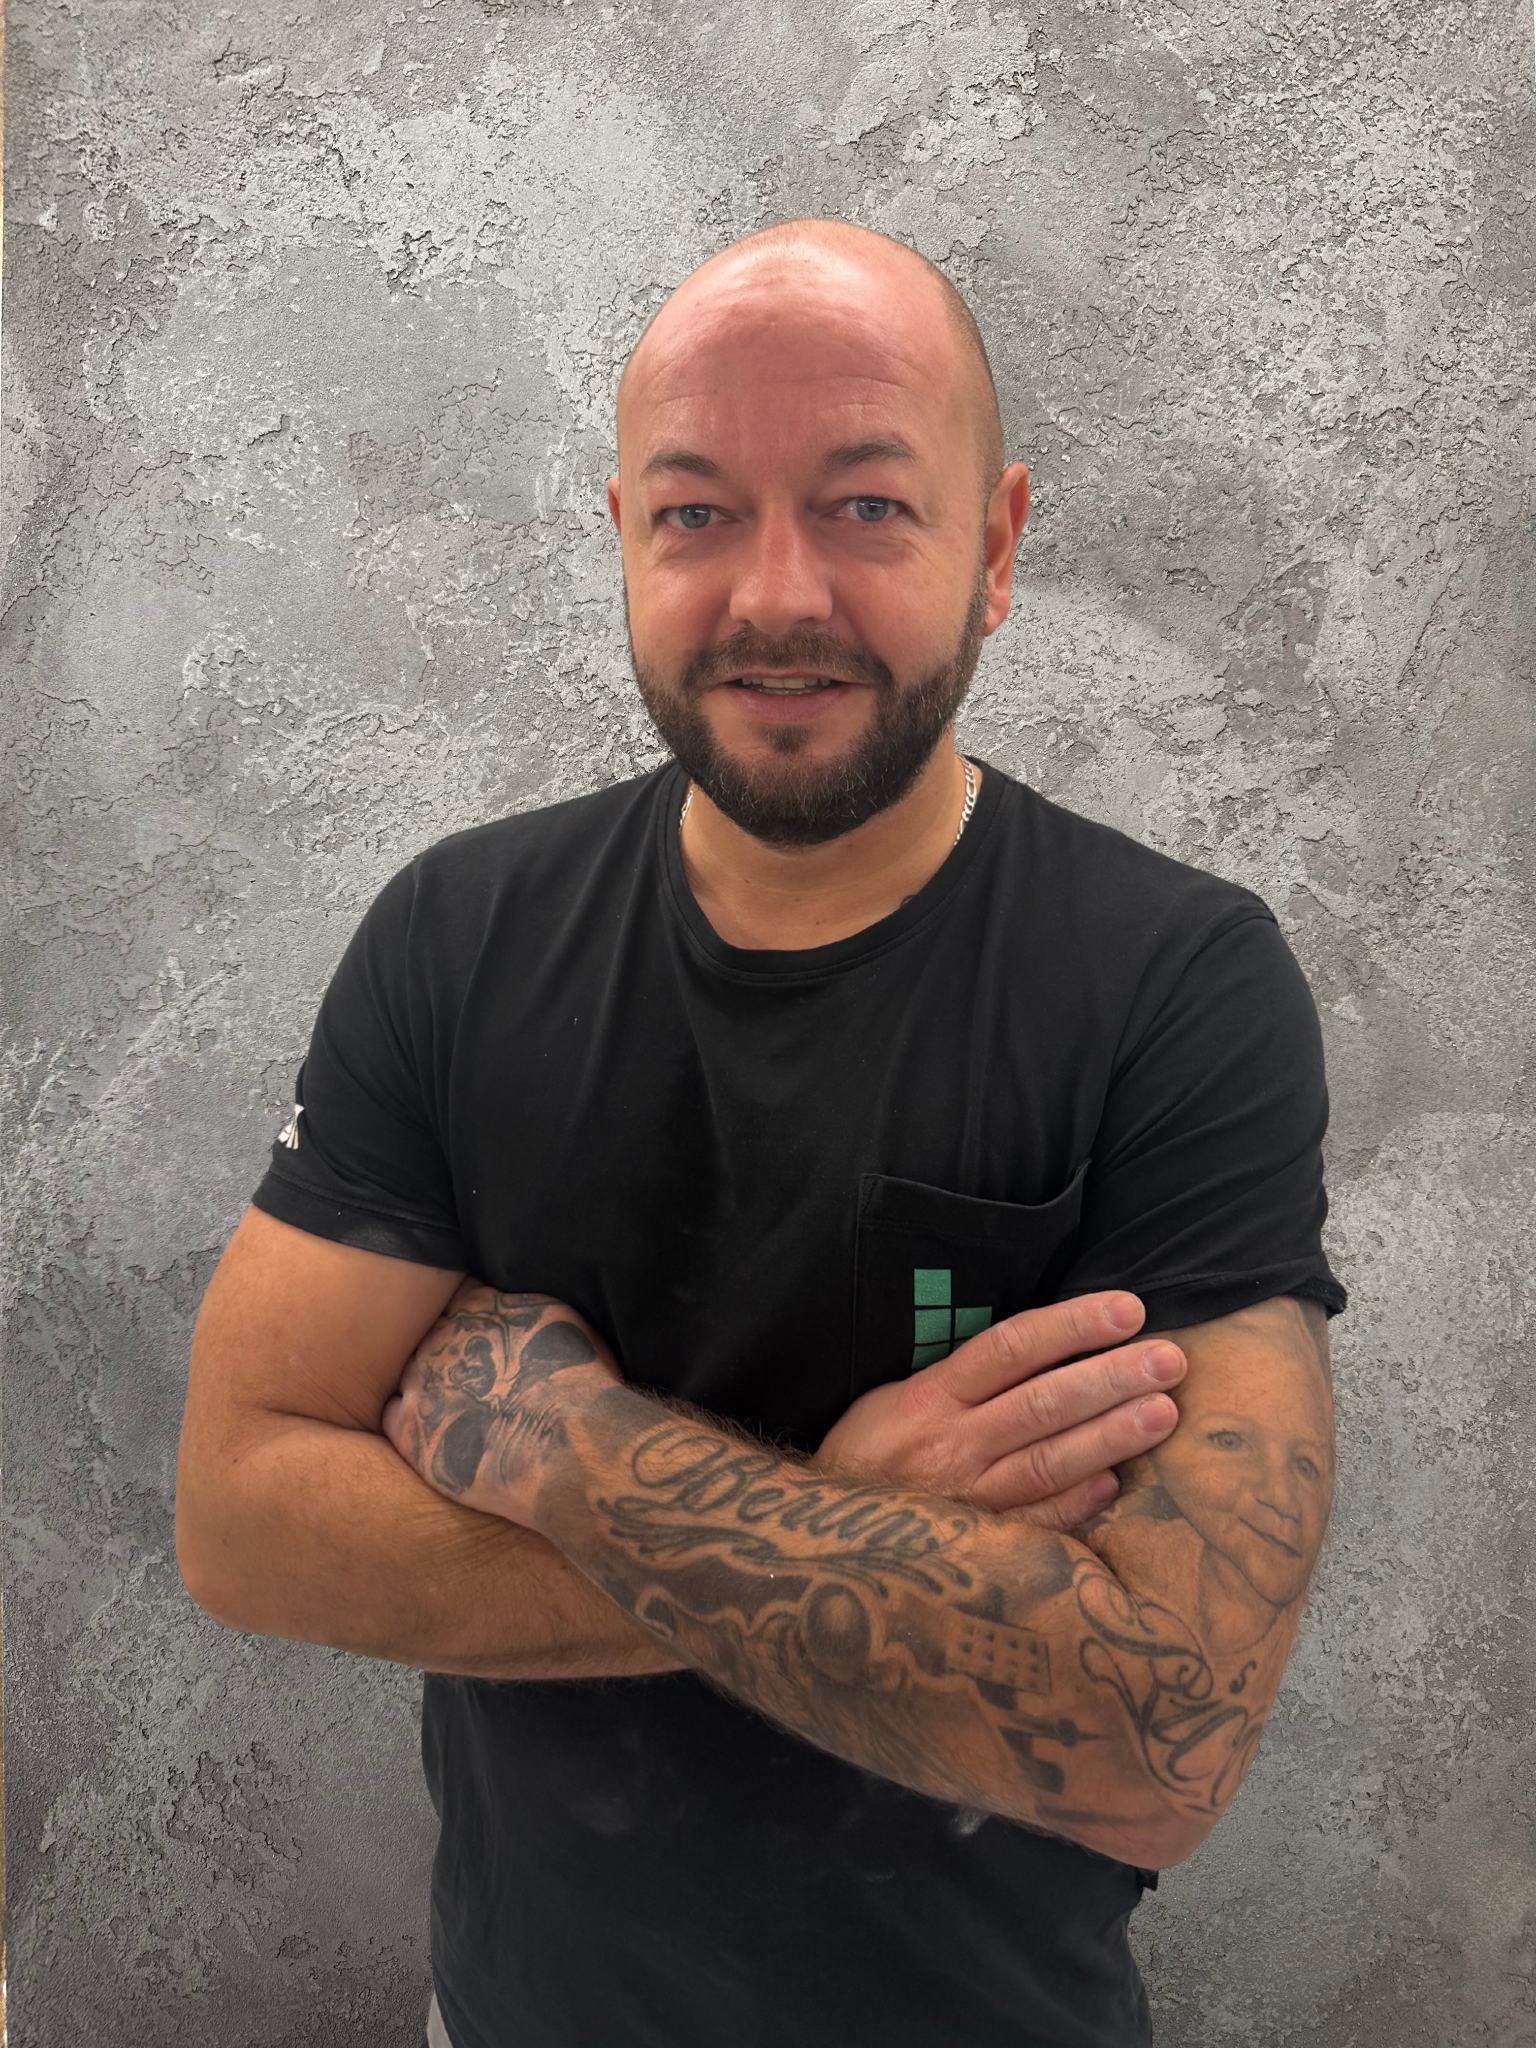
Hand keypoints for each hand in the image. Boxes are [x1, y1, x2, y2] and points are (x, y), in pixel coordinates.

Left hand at [382, 1282, 616, 1526]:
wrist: (563, 1445)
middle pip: (434, 1340)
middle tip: (483, 1386)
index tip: (492, 1344)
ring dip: (432, 1391)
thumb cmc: (579, 1386)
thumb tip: (518, 1313)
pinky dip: (412, 1422)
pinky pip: (393, 1415)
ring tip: (463, 1415)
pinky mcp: (409, 1429)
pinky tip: (439, 1434)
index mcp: (478, 1308)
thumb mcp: (563, 1322)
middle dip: (452, 1358)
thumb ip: (526, 1311)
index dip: (475, 1323)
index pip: (461, 1300)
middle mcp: (441, 1339)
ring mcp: (420, 1382)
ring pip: (412, 1376)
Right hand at [815, 1292, 1183, 1529]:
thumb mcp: (896, 1400)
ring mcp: (965, 1499)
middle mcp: (951, 1444)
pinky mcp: (975, 1547)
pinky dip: (1078, 1503)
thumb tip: (1047, 1354)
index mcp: (930, 1398)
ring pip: (1048, 1461)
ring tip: (1164, 1413)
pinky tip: (1118, 1483)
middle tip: (1169, 1360)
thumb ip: (963, 1380)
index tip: (1127, 1309)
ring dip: (1111, 1436)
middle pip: (1042, 1403)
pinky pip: (1036, 1524)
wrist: (814, 1538)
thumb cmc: (869, 1457)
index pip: (1011, 1348)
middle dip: (1111, 1378)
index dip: (1071, 1326)